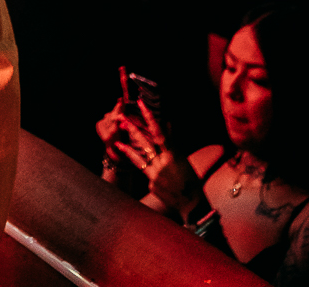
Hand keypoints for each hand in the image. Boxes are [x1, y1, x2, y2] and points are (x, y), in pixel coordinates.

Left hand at [105, 103, 196, 217]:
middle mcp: (162, 164)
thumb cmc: (191, 179)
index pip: (158, 132)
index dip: (149, 118)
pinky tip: (144, 167)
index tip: (141, 105)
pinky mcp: (151, 184)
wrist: (191, 204)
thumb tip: (166, 125)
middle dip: (132, 129)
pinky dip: (145, 167)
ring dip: (127, 148)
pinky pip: (145, 172)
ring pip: (138, 158)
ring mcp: (155, 175)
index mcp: (172, 155)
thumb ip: (171, 143)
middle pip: (144, 143)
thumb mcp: (183, 159)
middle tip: (121, 118)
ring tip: (117, 141)